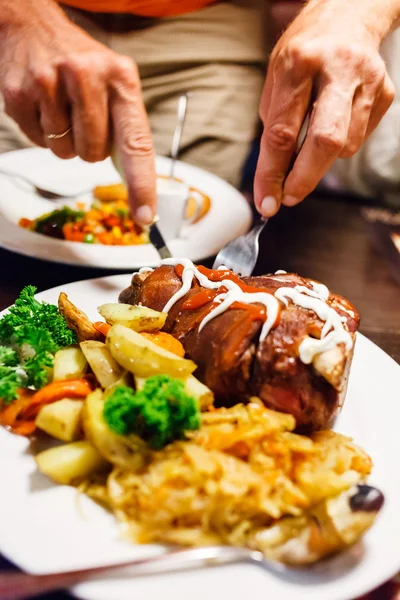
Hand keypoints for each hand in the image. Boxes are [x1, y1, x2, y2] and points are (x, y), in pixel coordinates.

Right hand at [0, 0, 155, 223]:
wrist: (32, 26)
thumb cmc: (81, 63)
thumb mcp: (114, 82)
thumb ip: (126, 126)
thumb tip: (135, 183)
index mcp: (121, 78)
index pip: (136, 143)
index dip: (142, 185)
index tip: (145, 216)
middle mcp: (87, 77)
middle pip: (93, 154)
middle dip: (89, 147)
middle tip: (82, 119)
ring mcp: (49, 83)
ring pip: (64, 152)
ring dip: (64, 140)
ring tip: (62, 108)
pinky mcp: (20, 94)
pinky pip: (38, 142)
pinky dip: (41, 132)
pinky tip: (43, 105)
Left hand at [254, 0, 395, 216]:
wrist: (347, 16)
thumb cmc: (304, 53)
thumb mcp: (276, 80)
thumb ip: (276, 128)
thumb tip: (275, 180)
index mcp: (299, 62)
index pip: (283, 132)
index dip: (272, 173)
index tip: (266, 200)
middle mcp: (338, 69)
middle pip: (326, 140)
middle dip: (305, 178)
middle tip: (288, 197)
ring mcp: (368, 81)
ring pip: (345, 146)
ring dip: (321, 160)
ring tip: (309, 144)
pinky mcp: (385, 94)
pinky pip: (358, 138)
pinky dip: (339, 145)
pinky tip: (333, 122)